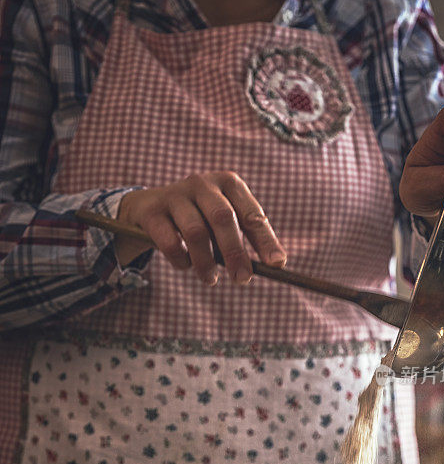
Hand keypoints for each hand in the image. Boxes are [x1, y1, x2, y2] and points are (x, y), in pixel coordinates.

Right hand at [115, 171, 286, 283]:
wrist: (148, 209)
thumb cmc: (198, 219)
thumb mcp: (222, 223)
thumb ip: (245, 240)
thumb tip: (275, 264)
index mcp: (228, 184)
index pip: (251, 213)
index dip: (265, 240)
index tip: (277, 264)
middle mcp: (203, 183)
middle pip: (223, 218)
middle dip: (235, 252)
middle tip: (242, 280)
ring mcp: (175, 195)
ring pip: (196, 232)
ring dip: (206, 262)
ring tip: (211, 279)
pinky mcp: (152, 211)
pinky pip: (170, 242)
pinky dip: (181, 260)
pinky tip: (185, 266)